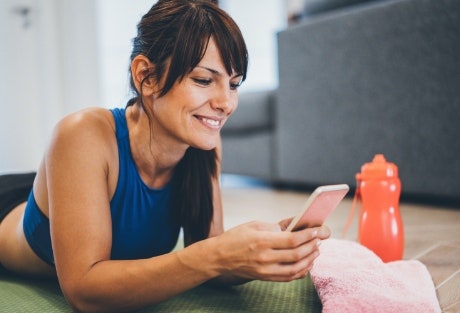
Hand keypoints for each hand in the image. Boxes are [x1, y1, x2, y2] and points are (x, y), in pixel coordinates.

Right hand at [212, 221, 329, 281]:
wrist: (218, 257)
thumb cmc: (235, 238)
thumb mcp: (254, 225)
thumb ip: (275, 226)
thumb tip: (295, 226)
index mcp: (262, 241)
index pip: (292, 240)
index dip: (308, 235)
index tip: (317, 230)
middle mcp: (265, 258)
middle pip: (296, 255)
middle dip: (312, 247)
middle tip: (319, 240)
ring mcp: (265, 270)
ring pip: (295, 268)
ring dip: (310, 260)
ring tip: (315, 251)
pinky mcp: (265, 278)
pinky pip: (288, 277)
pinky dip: (301, 271)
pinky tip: (306, 263)